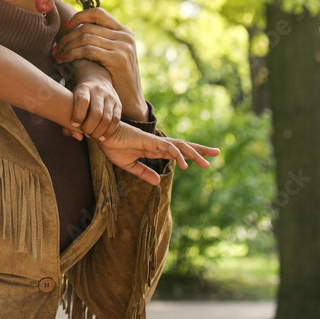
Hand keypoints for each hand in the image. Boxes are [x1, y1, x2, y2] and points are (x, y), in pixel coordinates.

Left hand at [55, 8, 148, 121]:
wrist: (130, 100)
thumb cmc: (115, 78)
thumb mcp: (112, 55)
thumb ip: (102, 41)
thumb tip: (77, 29)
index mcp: (124, 32)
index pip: (98, 13)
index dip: (79, 17)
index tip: (66, 27)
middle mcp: (125, 36)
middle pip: (87, 27)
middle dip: (67, 37)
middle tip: (56, 49)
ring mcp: (123, 46)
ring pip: (85, 38)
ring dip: (67, 47)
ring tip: (58, 57)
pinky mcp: (117, 58)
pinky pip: (88, 50)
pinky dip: (73, 54)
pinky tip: (66, 61)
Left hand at [71, 77, 121, 141]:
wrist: (97, 81)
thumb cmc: (79, 97)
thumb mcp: (71, 102)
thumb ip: (68, 120)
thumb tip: (78, 137)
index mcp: (84, 88)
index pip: (83, 101)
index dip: (78, 115)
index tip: (74, 124)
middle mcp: (98, 91)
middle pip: (96, 112)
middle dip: (89, 127)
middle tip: (85, 132)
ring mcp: (110, 97)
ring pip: (106, 118)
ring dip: (99, 131)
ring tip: (92, 135)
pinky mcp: (118, 104)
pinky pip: (116, 120)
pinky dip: (109, 131)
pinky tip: (102, 137)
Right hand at [99, 122, 218, 184]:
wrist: (102, 136)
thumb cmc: (112, 146)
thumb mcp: (130, 165)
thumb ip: (144, 173)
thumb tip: (158, 182)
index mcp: (154, 148)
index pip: (177, 150)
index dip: (190, 154)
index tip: (204, 159)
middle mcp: (158, 144)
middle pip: (184, 146)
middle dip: (200, 149)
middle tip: (217, 152)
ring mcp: (155, 141)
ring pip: (180, 147)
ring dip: (194, 154)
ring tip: (207, 164)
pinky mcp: (150, 141)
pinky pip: (168, 148)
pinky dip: (178, 155)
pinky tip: (184, 165)